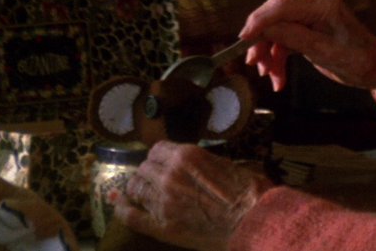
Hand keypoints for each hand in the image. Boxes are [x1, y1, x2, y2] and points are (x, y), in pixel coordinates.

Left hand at [114, 141, 273, 250]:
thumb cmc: (249, 192)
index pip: (157, 149)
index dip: (159, 156)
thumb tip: (202, 165)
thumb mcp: (229, 165)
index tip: (163, 162)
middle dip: (149, 173)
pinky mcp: (161, 226)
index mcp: (187, 156)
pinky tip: (121, 206)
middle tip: (156, 180)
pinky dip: (123, 210)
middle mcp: (169, 175)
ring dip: (138, 188)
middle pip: (144, 168)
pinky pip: (130, 216)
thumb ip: (207, 162)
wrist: (253, 221)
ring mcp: (162, 202)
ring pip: (135, 188)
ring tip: (143, 192)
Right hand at [238, 0, 375, 93]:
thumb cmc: (356, 58)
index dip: (258, 22)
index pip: (280, 6)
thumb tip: (260, 31)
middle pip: (273, 16)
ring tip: (272, 78)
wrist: (373, 66)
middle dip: (263, 43)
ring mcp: (308, 10)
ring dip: (271, 55)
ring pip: (275, 29)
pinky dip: (279, 56)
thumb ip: (291, 37)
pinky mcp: (305, 22)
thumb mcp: (322, 51)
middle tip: (256, 66)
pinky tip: (279, 77)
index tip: (242, 40)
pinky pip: (283, 37)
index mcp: (321, 1)